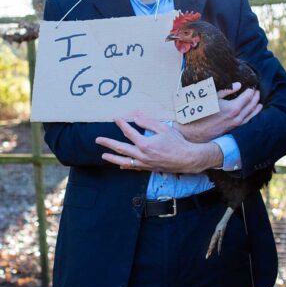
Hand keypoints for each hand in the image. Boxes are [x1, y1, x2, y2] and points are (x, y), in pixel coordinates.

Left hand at [95, 116, 222, 173]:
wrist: (187, 159)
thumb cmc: (177, 142)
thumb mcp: (164, 128)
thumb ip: (148, 123)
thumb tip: (136, 118)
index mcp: (145, 144)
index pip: (129, 132)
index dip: (121, 124)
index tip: (116, 118)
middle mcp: (142, 155)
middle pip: (121, 148)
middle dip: (108, 143)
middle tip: (98, 140)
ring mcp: (144, 163)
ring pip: (124, 161)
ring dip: (113, 158)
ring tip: (103, 155)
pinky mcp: (148, 168)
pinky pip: (133, 168)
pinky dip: (125, 166)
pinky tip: (120, 165)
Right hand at [175, 82, 261, 143]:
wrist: (195, 130)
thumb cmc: (201, 112)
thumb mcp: (212, 96)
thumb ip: (226, 90)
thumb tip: (238, 85)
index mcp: (233, 108)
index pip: (247, 97)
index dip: (251, 90)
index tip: (252, 86)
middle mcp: (237, 117)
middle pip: (251, 105)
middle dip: (255, 97)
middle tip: (257, 91)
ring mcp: (236, 124)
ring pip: (251, 115)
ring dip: (256, 107)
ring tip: (259, 102)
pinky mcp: (233, 128)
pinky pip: (246, 121)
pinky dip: (252, 116)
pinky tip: (252, 113)